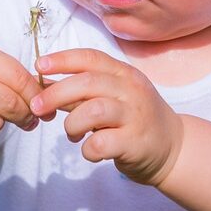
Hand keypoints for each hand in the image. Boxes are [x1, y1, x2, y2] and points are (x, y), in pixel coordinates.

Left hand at [31, 49, 183, 184]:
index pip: (90, 58)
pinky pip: (100, 143)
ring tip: (72, 134)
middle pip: (87, 83)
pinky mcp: (135, 143)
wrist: (173, 148)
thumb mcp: (113, 97)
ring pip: (93, 111)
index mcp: (124, 74)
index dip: (62, 60)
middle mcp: (132, 91)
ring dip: (72, 124)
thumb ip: (82, 92)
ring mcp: (136, 116)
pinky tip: (91, 152)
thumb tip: (44, 85)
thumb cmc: (134, 120)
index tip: (39, 66)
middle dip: (55, 94)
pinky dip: (87, 149)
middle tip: (36, 107)